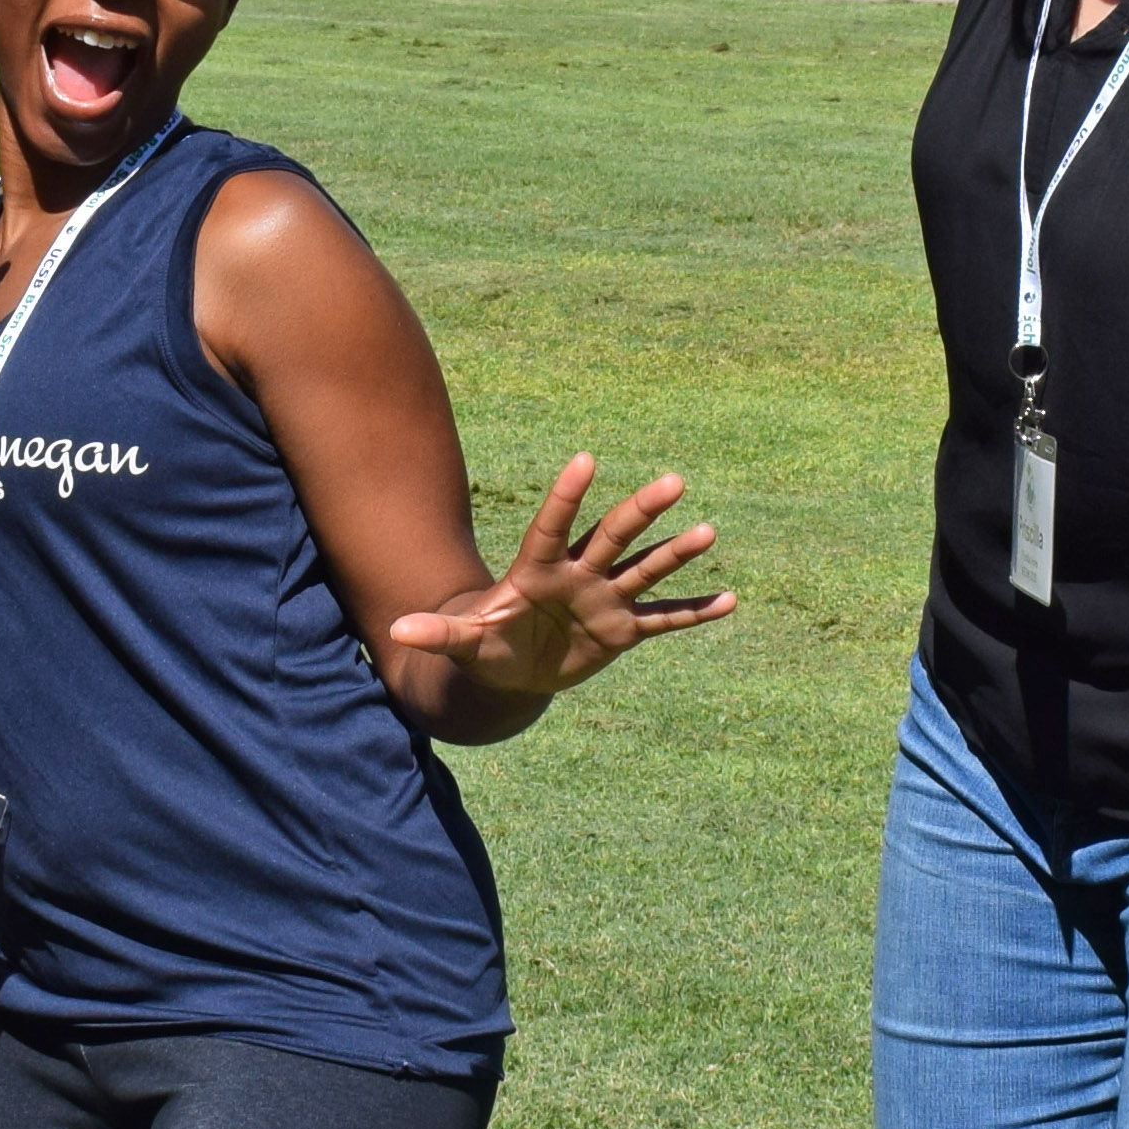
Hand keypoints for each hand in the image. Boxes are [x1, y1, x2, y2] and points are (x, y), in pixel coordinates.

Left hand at [384, 453, 732, 694]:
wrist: (514, 668)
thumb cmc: (486, 646)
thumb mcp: (462, 644)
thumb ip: (437, 634)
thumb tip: (398, 630)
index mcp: (537, 570)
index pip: (553, 526)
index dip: (567, 496)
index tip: (585, 459)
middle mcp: (578, 574)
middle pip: (612, 536)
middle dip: (640, 511)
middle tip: (673, 481)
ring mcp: (604, 599)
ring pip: (644, 568)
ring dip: (675, 553)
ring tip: (708, 531)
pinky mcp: (622, 629)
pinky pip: (664, 619)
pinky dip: (694, 612)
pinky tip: (730, 600)